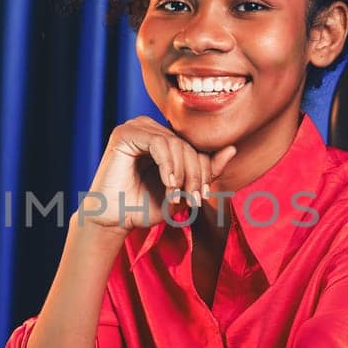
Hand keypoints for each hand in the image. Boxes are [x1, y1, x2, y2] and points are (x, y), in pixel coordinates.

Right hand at [80, 117, 237, 229]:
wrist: (114, 219)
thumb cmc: (145, 206)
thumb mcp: (183, 189)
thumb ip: (206, 170)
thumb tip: (233, 148)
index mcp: (163, 137)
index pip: (194, 146)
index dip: (204, 170)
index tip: (203, 196)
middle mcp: (149, 128)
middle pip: (186, 144)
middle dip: (194, 174)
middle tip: (192, 199)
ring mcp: (136, 127)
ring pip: (175, 143)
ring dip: (181, 173)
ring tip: (176, 196)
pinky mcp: (125, 133)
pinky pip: (159, 142)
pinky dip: (167, 164)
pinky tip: (168, 183)